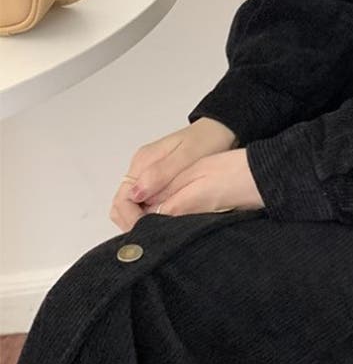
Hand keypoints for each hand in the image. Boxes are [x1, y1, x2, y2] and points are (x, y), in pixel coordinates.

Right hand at [110, 117, 240, 232]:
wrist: (220, 130)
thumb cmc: (207, 141)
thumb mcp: (186, 156)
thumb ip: (161, 174)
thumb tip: (136, 194)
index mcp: (143, 162)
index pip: (122, 199)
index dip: (131, 219)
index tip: (149, 229)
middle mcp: (141, 169)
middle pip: (122, 205)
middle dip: (132, 222)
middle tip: (155, 233)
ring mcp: (148, 174)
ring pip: (131, 206)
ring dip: (140, 220)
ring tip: (162, 228)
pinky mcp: (158, 180)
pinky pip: (145, 202)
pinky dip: (150, 213)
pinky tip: (167, 218)